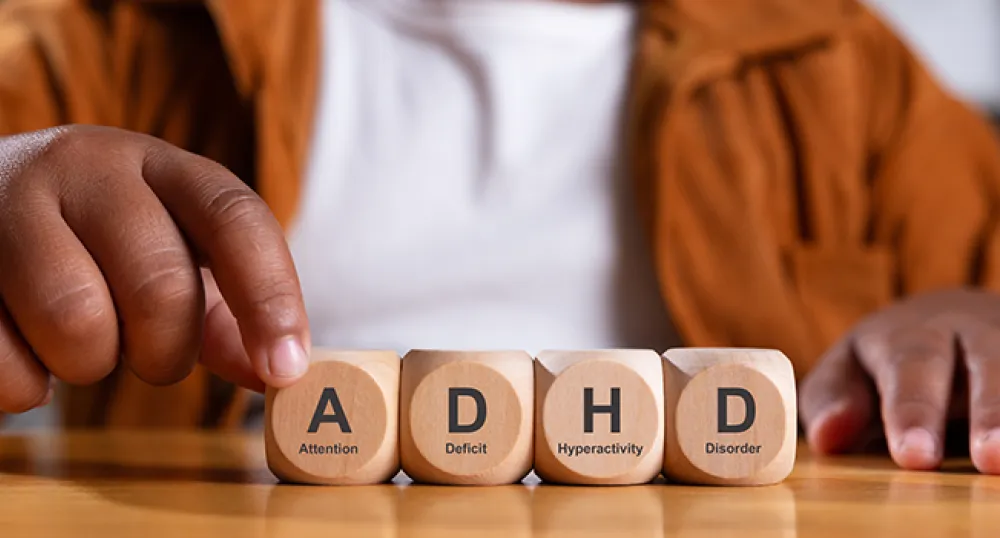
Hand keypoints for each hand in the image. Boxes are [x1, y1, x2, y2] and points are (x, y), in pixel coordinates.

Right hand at [0, 125, 310, 412]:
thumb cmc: (101, 243)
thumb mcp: (176, 256)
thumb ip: (230, 316)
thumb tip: (278, 374)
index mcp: (164, 167)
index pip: (236, 219)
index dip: (270, 297)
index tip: (285, 369)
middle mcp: (90, 167)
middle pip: (160, 284)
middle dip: (166, 350)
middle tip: (149, 355)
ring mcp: (10, 202)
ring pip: (77, 321)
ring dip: (91, 364)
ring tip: (81, 341)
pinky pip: (4, 360)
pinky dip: (27, 384)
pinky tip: (25, 349)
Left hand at [800, 288, 999, 472]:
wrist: (945, 321)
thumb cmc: (884, 361)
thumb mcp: (846, 372)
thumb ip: (832, 401)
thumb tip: (828, 437)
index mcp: (910, 332)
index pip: (911, 366)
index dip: (913, 411)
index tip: (914, 457)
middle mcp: (971, 329)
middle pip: (987, 363)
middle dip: (991, 411)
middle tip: (991, 458)